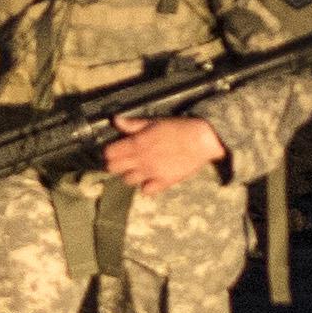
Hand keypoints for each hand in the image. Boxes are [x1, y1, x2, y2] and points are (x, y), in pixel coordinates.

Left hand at [104, 114, 226, 194]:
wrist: (201, 140)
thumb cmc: (178, 128)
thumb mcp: (154, 122)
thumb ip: (133, 124)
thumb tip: (115, 121)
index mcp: (136, 143)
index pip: (110, 153)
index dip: (110, 151)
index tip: (115, 150)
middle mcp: (140, 160)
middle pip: (114, 169)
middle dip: (115, 164)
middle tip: (124, 160)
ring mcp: (150, 172)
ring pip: (127, 180)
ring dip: (130, 175)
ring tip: (138, 169)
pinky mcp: (163, 182)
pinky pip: (146, 191)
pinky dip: (146, 187)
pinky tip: (151, 179)